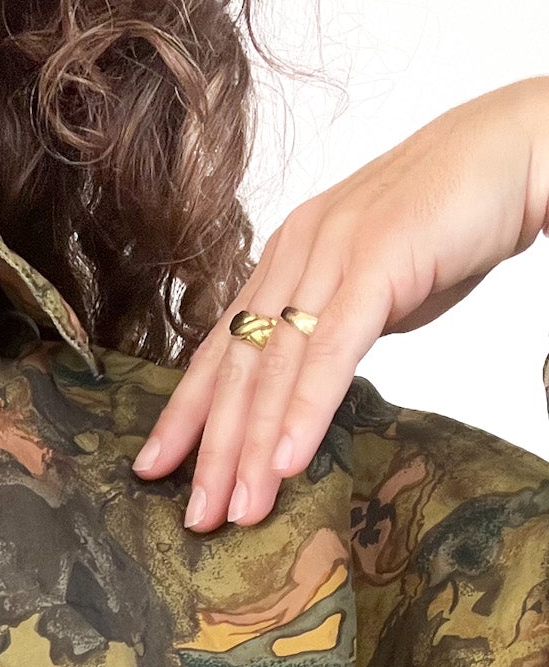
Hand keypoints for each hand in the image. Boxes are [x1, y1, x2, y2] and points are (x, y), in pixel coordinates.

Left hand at [132, 78, 548, 530]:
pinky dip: (306, 409)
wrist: (515, 151)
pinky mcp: (377, 262)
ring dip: (253, 445)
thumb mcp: (372, 288)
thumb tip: (310, 386)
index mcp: (286, 258)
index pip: (222, 348)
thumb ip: (332, 330)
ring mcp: (332, 254)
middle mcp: (295, 253)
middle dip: (211, 449)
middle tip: (196, 516)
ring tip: (240, 508)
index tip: (153, 467)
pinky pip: (331, 349)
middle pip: (239, 367)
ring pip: (276, 366)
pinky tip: (286, 460)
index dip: (186, 413)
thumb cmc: (449, 221)